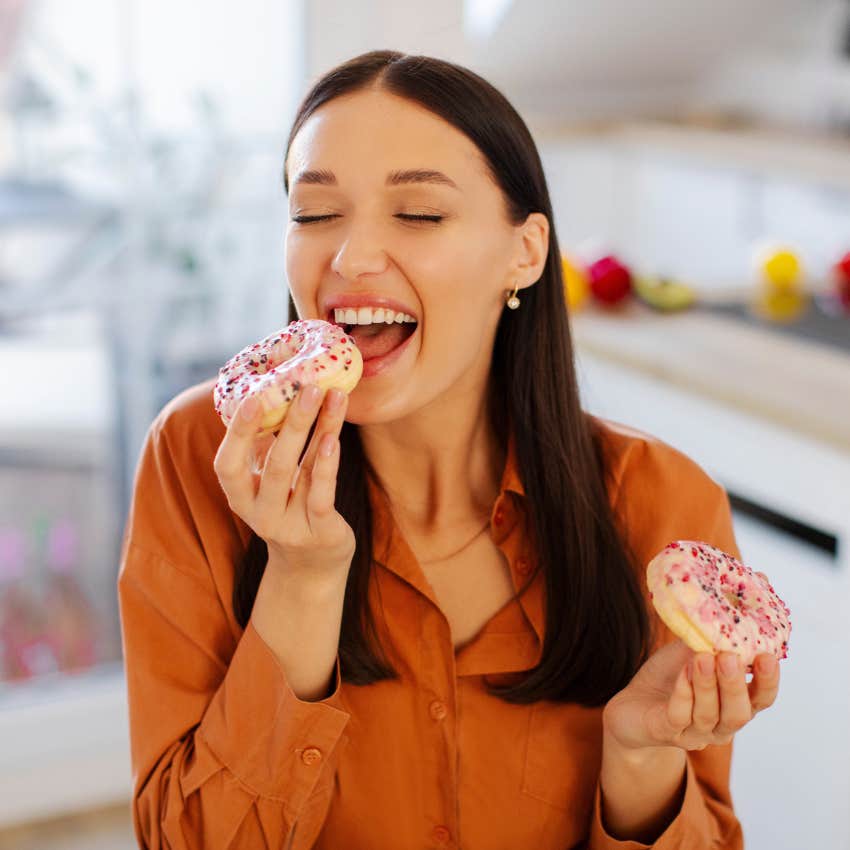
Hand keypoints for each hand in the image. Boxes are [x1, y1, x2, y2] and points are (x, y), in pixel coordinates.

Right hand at [213, 383, 354, 585]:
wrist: (312, 566)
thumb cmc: (291, 506)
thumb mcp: (272, 480)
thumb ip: (267, 444)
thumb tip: (270, 391)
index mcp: (240, 497)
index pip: (227, 465)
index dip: (238, 432)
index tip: (253, 397)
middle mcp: (260, 515)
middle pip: (274, 464)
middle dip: (292, 422)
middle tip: (307, 386)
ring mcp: (291, 527)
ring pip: (303, 472)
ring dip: (320, 430)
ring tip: (332, 397)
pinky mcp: (321, 534)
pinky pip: (322, 495)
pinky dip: (327, 465)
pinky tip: (333, 439)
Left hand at [603, 586, 780, 753]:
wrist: (633, 705)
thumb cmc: (670, 676)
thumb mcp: (693, 649)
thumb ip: (715, 630)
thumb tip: (749, 584)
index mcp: (735, 704)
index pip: (761, 699)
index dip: (768, 681)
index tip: (768, 656)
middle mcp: (720, 724)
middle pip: (739, 713)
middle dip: (736, 684)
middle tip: (730, 657)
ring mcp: (694, 732)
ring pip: (708, 715)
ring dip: (707, 685)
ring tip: (703, 657)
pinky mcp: (666, 731)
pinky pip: (678, 715)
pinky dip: (683, 694)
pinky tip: (682, 673)